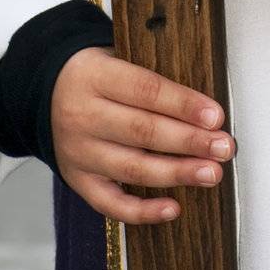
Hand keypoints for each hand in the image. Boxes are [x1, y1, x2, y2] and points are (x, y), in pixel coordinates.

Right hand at [51, 46, 235, 224]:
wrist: (45, 91)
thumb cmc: (98, 75)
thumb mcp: (116, 58)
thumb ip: (152, 79)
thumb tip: (205, 109)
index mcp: (95, 76)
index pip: (145, 89)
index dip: (183, 104)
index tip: (215, 116)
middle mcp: (82, 114)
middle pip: (143, 131)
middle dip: (189, 141)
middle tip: (224, 148)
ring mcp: (78, 151)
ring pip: (132, 168)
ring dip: (177, 173)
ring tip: (211, 173)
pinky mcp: (77, 180)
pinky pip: (110, 203)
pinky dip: (143, 211)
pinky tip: (173, 208)